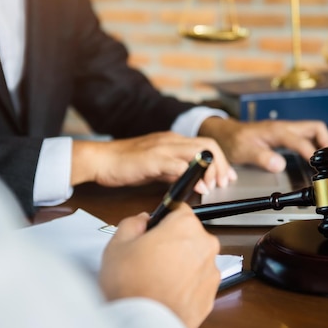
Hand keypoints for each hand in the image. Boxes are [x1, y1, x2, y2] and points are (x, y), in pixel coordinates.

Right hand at [70, 131, 236, 192]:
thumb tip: (191, 181)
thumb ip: (173, 171)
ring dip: (210, 169)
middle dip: (221, 165)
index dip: (220, 161)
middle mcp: (171, 140)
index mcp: (172, 140)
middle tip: (224, 183)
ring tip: (213, 186)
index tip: (226, 176)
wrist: (101, 160)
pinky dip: (191, 175)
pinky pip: (178, 164)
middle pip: (208, 145)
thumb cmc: (125, 164)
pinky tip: (195, 187)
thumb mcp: (156, 167)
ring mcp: (163, 148)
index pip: (206, 144)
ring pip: (198, 151)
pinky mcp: (153, 159)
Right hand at [98, 204, 220, 327]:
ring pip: (195, 260)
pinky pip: (197, 284)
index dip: (164, 220)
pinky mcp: (210, 296)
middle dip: (173, 243)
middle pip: (189, 236)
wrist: (141, 326)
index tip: (154, 230)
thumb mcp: (117, 244)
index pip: (179, 210)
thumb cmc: (130, 284)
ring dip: (180, 265)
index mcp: (185, 226)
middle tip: (149, 259)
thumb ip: (132, 223)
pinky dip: (185, 286)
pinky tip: (166, 294)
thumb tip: (142, 220)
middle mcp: (205, 246)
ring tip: (156, 280)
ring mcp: (211, 272)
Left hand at [199, 117, 327, 171]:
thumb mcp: (244, 151)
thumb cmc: (233, 140)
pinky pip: (304, 137)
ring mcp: (285, 130)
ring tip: (324, 162)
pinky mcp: (283, 135)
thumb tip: (279, 165)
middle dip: (326, 143)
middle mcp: (284, 127)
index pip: (301, 141)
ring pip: (312, 131)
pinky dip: (312, 146)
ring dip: (321, 144)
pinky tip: (311, 158)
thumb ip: (262, 158)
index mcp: (277, 131)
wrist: (225, 133)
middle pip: (315, 128)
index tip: (318, 168)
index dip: (312, 155)